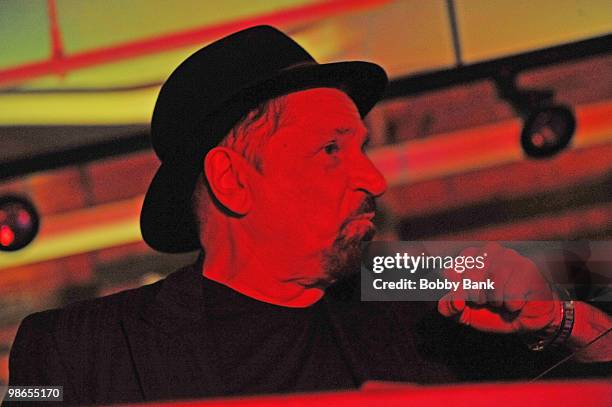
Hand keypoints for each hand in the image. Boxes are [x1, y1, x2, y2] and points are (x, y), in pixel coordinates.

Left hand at [438, 242, 561, 333]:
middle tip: (487, 302)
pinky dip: (511, 305)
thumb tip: (456, 300)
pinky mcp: (527, 268)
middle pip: (470, 277)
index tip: (468, 299)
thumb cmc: (491, 311)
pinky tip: (516, 303)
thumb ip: (449, 307)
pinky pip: (511, 292)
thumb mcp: (463, 313)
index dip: (458, 292)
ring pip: (492, 282)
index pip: (450, 271)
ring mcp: (509, 256)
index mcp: (468, 256)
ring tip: (501, 302)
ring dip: (495, 301)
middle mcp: (488, 250)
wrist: (524, 320)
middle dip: (476, 298)